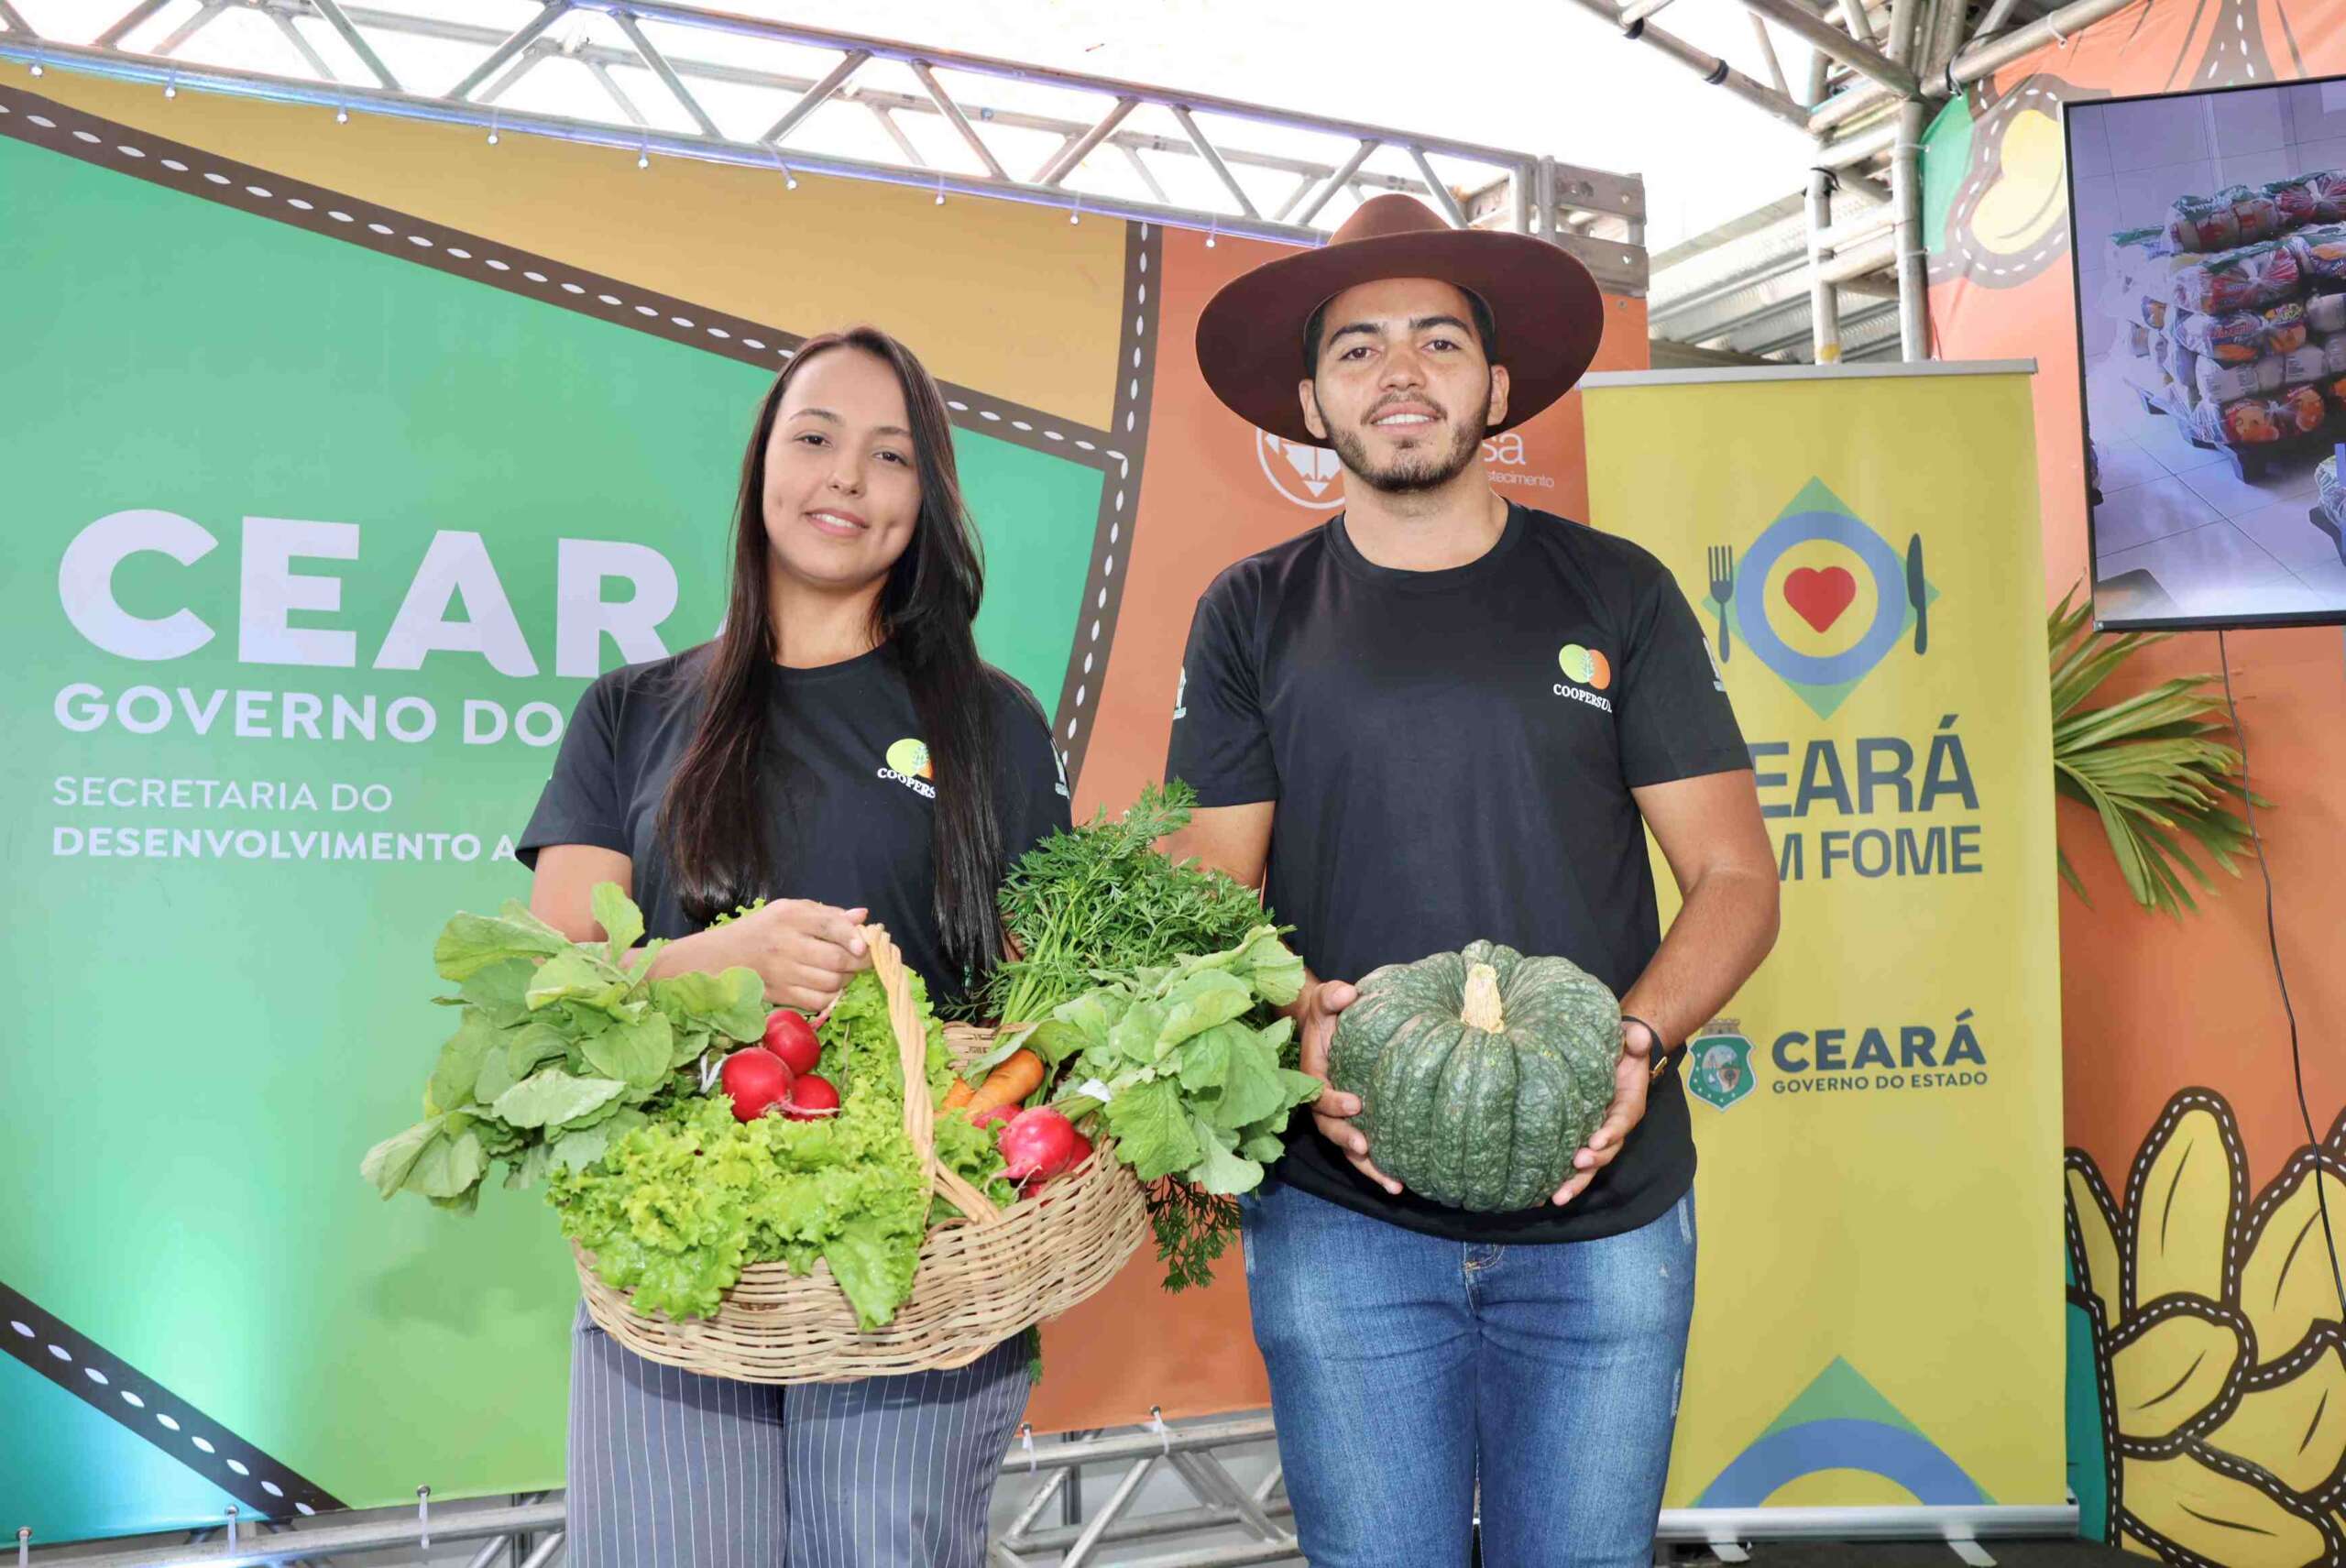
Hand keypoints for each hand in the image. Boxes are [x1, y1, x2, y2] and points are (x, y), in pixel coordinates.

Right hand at [716, 899, 870, 1014]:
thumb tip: (862, 917)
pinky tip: (830, 986)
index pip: (829, 925)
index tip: (865, 945)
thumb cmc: (765, 929)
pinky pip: (818, 1001)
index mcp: (790, 917)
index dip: (852, 936)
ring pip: (831, 982)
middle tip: (865, 959)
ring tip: (846, 971)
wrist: (724, 956)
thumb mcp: (792, 910)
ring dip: (847, 979)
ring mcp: (783, 973)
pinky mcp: (781, 995)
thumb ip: (828, 914)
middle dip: (860, 961)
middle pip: (835, 959)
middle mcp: (786, 945)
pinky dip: (831, 996)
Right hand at [1295, 978, 1400, 1196]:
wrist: (1333, 1027)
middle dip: (1348, 1141)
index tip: (1356, 1103)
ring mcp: (1341, 1118)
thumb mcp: (1325, 1001)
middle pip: (1331, 1130)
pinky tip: (1401, 1182)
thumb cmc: (1329, 1015)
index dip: (1334, 1102)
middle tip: (1366, 1147)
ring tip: (1393, 1182)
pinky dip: (1379, 1168)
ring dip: (1369, 1168)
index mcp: (1314, 1077)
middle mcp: (1324, 1104)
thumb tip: (1348, 993)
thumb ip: (1331, 996)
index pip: (1319, 1095)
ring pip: (1350, 1149)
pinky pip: (1365, 1150)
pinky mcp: (1358, 1125)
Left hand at [1551, 1018, 1659, 1205]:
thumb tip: (1637, 1039)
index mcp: (1628, 1105)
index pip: (1622, 1120)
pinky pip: (1572, 1161)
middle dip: (1592, 1161)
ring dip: (1575, 1180)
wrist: (1615, 1057)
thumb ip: (1635, 1041)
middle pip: (1606, 1150)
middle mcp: (1614, 1126)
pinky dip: (1561, 1178)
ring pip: (1589, 1163)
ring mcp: (1596, 1134)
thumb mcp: (1632, 1041)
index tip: (1596, 1139)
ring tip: (1557, 1196)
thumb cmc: (1622, 1049)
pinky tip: (1541, 1194)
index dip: (1611, 1131)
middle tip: (1576, 1164)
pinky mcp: (1580, 1137)